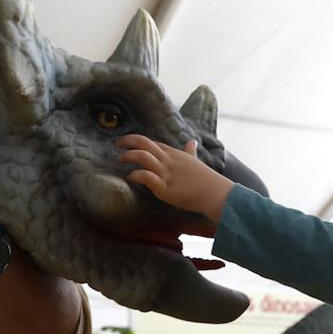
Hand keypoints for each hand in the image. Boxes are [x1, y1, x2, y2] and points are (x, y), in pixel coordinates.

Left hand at [115, 134, 233, 224]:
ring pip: (143, 156)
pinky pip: (146, 176)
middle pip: (144, 143)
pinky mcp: (164, 188)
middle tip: (117, 144)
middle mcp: (168, 160)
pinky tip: (130, 178)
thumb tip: (192, 141)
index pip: (152, 142)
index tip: (127, 142)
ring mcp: (166, 173)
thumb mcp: (195, 161)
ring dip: (129, 156)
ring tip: (121, 159)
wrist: (215, 193)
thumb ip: (190, 151)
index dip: (137, 140)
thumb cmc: (205, 179)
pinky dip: (135, 175)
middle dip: (128, 141)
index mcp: (174, 154)